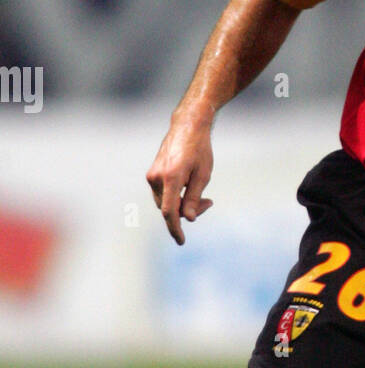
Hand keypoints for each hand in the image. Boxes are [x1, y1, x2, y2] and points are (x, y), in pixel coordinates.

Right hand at [146, 113, 213, 244]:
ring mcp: (152, 175)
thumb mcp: (203, 175)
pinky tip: (190, 188)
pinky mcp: (152, 174)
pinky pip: (163, 194)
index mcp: (171, 178)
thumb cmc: (199, 149)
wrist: (187, 126)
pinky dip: (176, 196)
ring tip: (203, 196)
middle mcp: (157, 178)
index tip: (181, 241)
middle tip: (209, 203)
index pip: (169, 211)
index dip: (175, 229)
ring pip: (165, 202)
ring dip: (182, 204)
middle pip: (169, 208)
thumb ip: (194, 199)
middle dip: (187, 211)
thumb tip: (187, 219)